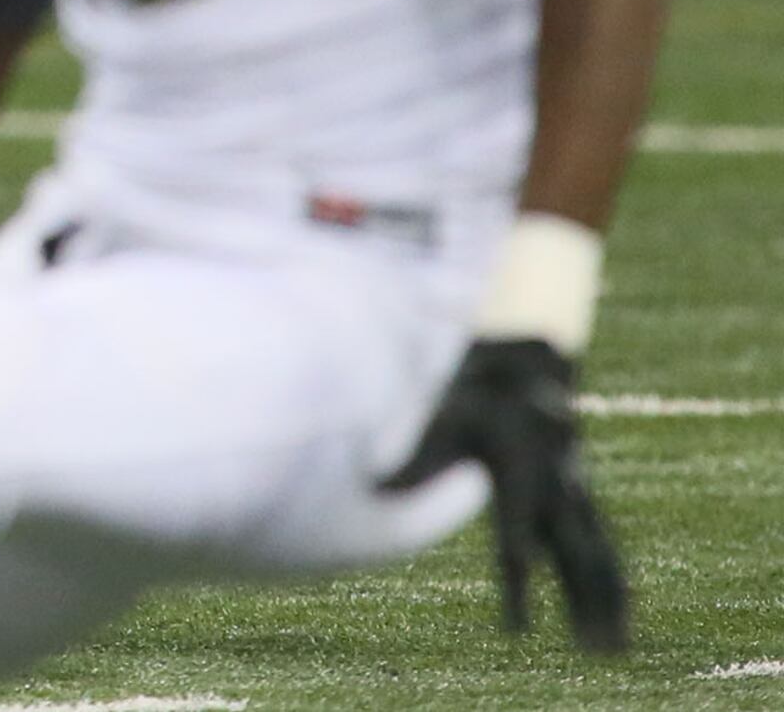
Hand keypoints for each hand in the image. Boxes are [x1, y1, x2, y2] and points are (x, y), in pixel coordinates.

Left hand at [380, 337, 628, 652]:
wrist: (525, 335)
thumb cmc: (461, 372)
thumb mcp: (432, 406)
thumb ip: (412, 451)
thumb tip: (375, 485)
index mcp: (519, 459)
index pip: (517, 537)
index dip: (518, 583)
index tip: (518, 630)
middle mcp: (555, 474)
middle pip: (573, 549)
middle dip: (581, 603)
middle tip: (593, 654)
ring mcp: (571, 481)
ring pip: (595, 549)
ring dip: (604, 601)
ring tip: (612, 652)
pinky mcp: (575, 488)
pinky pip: (597, 541)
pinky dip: (608, 581)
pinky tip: (614, 624)